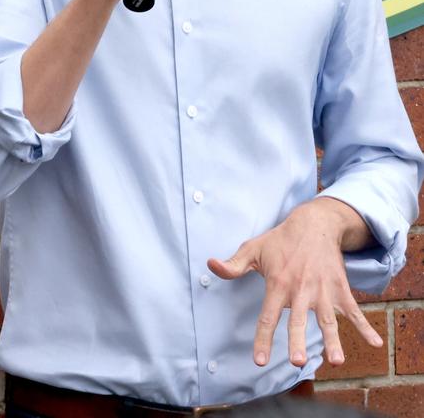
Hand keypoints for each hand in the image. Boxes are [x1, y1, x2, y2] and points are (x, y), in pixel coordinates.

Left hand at [207, 198, 382, 367]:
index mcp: (278, 283)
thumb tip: (210, 266)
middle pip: (299, 320)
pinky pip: (354, 310)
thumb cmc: (280, 241)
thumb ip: (233, 265)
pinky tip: (376, 344)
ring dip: (333, 340)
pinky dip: (365, 327)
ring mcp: (323, 290)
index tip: (259, 361)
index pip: (268, 316)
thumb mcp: (253, 249)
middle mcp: (301, 289)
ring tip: (335, 361)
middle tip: (298, 362)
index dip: (263, 339)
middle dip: (299, 340)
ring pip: (328, 319)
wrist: (314, 223)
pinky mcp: (340, 288)